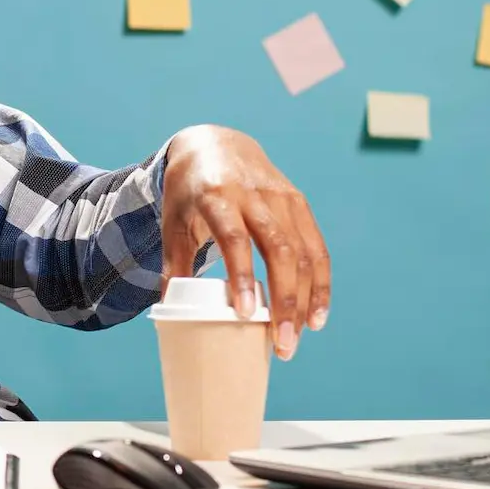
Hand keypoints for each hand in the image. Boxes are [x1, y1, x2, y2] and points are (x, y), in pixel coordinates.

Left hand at [159, 125, 330, 359]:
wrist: (215, 145)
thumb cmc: (190, 192)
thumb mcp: (173, 220)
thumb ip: (174, 263)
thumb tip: (169, 311)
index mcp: (216, 196)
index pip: (234, 238)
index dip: (242, 275)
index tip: (245, 313)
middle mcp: (253, 195)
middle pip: (278, 249)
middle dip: (284, 299)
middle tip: (282, 343)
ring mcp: (281, 198)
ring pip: (303, 252)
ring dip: (305, 298)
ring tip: (298, 337)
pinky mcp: (299, 203)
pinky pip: (316, 247)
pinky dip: (320, 283)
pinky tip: (317, 315)